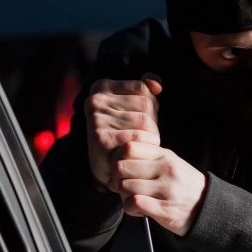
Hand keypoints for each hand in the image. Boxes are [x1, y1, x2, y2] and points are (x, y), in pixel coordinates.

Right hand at [84, 73, 162, 192]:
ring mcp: (96, 120)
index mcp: (101, 87)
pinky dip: (146, 147)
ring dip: (151, 135)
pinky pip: (139, 137)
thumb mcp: (133, 106)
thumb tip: (156, 85)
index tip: (138, 118)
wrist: (108, 166)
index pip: (143, 89)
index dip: (151, 106)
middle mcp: (95, 101)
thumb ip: (145, 88)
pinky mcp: (101, 139)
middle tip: (140, 135)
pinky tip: (137, 153)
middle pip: (146, 104)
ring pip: (146, 121)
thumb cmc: (125, 131)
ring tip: (139, 144)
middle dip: (152, 122)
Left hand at [110, 141, 207, 236]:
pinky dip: (130, 209)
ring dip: (124, 197)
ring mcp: (167, 189)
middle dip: (117, 180)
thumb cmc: (185, 186)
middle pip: (122, 167)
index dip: (117, 158)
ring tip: (134, 200)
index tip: (121, 171)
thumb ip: (150, 156)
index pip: (129, 147)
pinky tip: (139, 210)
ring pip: (125, 186)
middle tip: (123, 188)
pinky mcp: (165, 209)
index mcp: (165, 156)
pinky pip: (134, 203)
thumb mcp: (172, 163)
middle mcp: (166, 169)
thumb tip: (121, 154)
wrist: (208, 207)